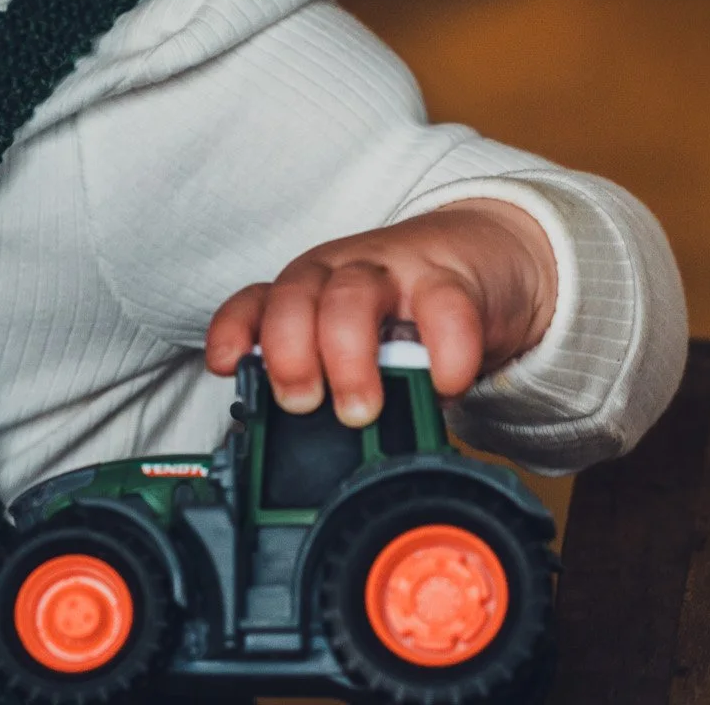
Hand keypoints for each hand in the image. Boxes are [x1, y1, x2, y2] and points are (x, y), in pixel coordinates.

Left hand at [204, 200, 556, 426]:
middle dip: (289, 353)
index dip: (234, 330)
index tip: (225, 365)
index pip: (256, 301)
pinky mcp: (450, 279)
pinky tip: (444, 383)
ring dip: (347, 356)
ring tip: (360, 410)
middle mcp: (340, 274)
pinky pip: (443, 306)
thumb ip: (335, 383)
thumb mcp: (359, 345)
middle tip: (303, 404)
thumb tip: (317, 453)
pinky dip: (442, 350)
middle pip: (294, 296)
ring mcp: (392, 271)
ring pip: (351, 295)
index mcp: (309, 292)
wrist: (484, 257)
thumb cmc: (410, 311)